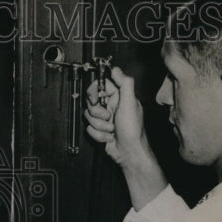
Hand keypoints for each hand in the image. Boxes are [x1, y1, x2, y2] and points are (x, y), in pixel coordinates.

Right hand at [86, 66, 167, 208]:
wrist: (129, 152)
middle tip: (108, 117)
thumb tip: (115, 69)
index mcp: (118, 97)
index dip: (94, 93)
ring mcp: (104, 118)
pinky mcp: (99, 129)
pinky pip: (89, 128)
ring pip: (89, 116)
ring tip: (111, 129)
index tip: (96, 99)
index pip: (99, 86)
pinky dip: (99, 135)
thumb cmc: (132, 130)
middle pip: (91, 102)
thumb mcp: (130, 103)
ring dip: (100, 126)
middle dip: (98, 113)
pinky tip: (109, 137)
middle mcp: (110, 106)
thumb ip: (124, 84)